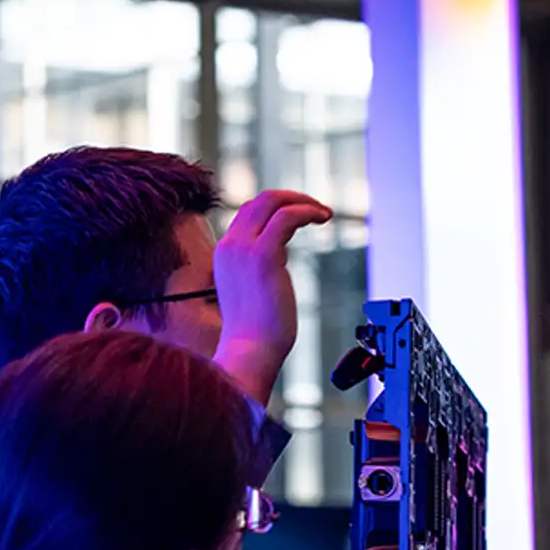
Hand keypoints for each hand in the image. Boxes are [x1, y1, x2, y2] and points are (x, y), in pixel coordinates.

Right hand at [213, 190, 332, 405]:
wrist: (250, 351)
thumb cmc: (256, 332)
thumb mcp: (250, 290)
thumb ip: (258, 269)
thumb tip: (278, 259)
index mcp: (225, 253)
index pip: (248, 213)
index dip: (275, 208)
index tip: (300, 215)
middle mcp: (231, 245)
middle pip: (259, 200)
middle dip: (290, 198)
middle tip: (316, 208)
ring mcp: (244, 248)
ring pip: (272, 202)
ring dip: (303, 202)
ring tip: (324, 213)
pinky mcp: (264, 255)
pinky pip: (287, 217)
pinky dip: (307, 211)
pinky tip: (323, 218)